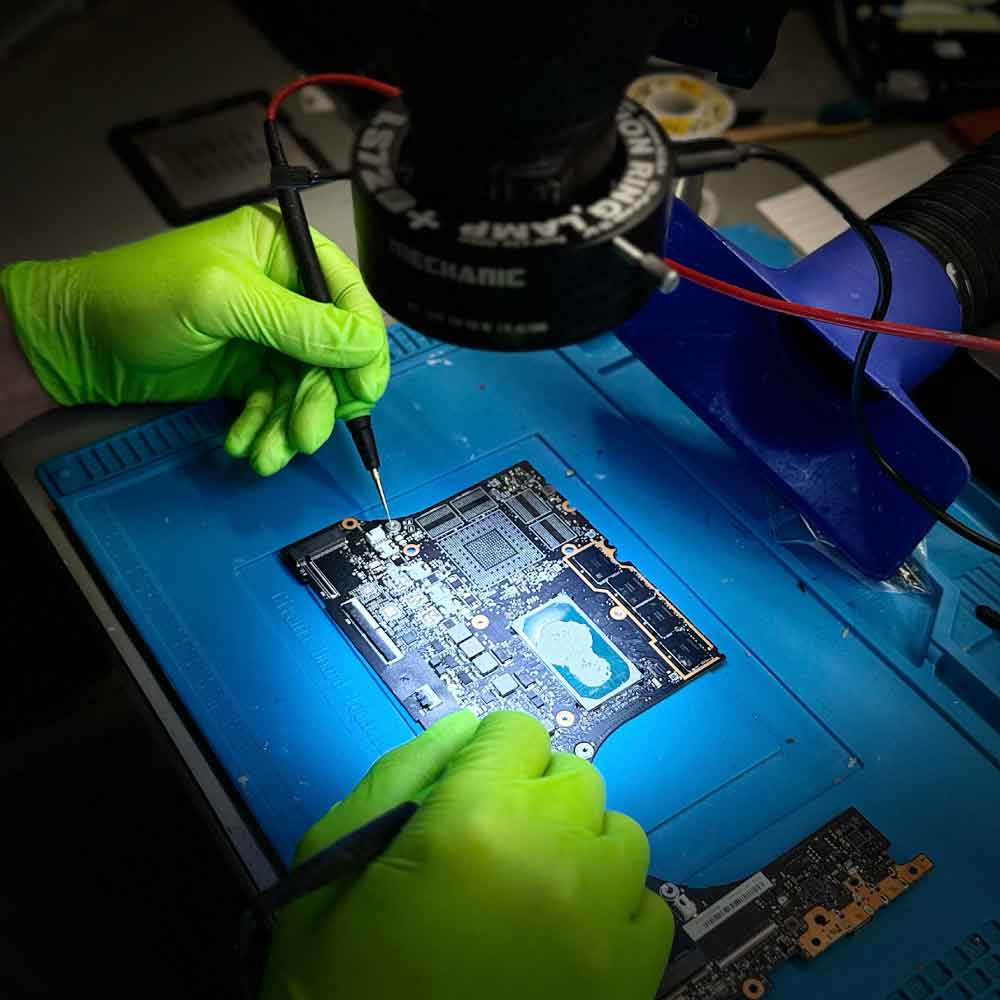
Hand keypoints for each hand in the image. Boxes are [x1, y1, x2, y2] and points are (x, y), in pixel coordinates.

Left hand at [0, 205, 388, 474]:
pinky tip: (247, 443)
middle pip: (333, 352)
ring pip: (306, 387)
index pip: (347, 296)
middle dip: (321, 398)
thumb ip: (298, 324)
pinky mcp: (247, 372)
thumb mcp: (222, 301)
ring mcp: (266, 336)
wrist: (78, 341)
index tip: (362, 389)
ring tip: (270, 452)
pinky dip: (265, 428)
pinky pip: (276, 405)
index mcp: (283, 251)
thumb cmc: (138, 295)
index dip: (362, 345)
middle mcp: (283, 292)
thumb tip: (364, 345)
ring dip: (291, 424)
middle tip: (308, 433)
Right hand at [261, 710, 672, 999]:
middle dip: (534, 795)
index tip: (470, 789)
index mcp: (475, 818)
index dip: (487, 757)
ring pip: (619, 834)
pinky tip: (566, 937)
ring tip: (535, 889)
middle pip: (574, 776)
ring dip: (580, 848)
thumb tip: (466, 727)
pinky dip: (613, 911)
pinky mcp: (629, 982)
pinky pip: (647, 907)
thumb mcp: (335, 856)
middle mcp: (553, 854)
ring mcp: (601, 921)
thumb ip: (402, 772)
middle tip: (493, 845)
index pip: (516, 731)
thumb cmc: (340, 973)